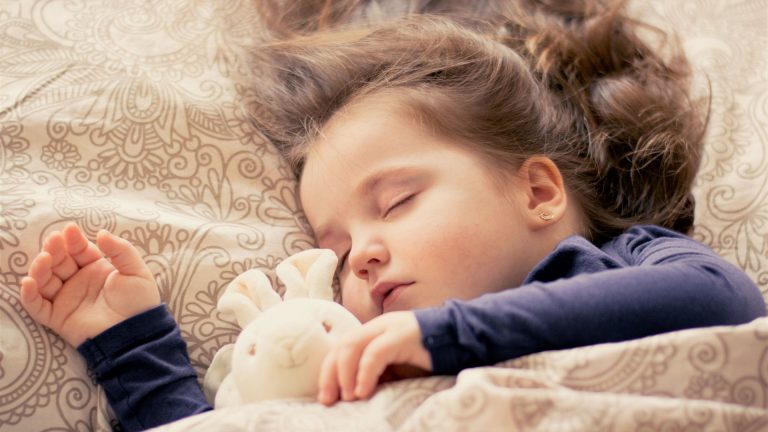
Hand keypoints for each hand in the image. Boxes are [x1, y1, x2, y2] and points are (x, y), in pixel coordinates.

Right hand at [20, 223, 160, 346]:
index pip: (80, 251)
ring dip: (40, 268)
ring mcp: (67, 299)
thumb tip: (101, 232)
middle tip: (54, 241)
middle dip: (55, 250)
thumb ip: (121, 250)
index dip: (74, 240)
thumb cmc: (139, 302)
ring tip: (44, 258)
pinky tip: (29, 282)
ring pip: (45, 280)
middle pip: (60, 262)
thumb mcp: (136, 271)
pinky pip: (37, 306)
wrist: (135, 333)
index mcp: (97, 269)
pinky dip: (29, 295)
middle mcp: (79, 282)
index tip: (70, 230)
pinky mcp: (58, 317)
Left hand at [317, 311, 431, 405]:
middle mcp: (378, 327)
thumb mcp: (397, 368)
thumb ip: (377, 374)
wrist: (461, 341)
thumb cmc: (429, 358)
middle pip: (342, 346)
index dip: (329, 372)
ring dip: (345, 374)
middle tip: (329, 401)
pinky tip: (363, 391)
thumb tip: (354, 396)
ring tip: (348, 397)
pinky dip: (365, 372)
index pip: (341, 348)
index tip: (327, 398)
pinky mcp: (403, 335)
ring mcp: (390, 328)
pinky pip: (376, 352)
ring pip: (353, 345)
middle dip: (331, 374)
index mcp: (374, 333)